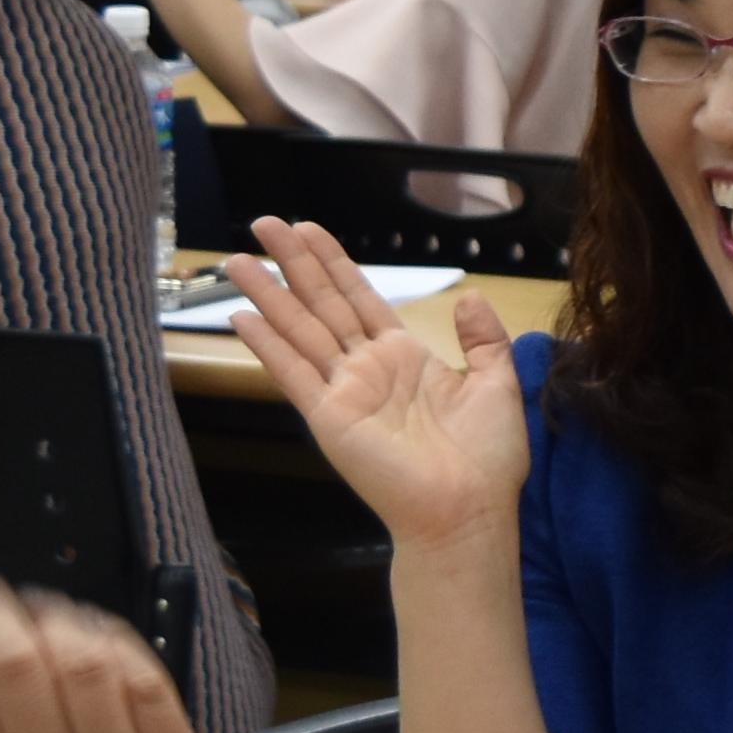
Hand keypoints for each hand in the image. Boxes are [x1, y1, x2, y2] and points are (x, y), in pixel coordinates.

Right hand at [219, 217, 535, 549]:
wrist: (469, 510)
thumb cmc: (487, 457)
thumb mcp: (497, 383)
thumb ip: (483, 339)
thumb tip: (471, 296)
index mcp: (405, 357)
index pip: (360, 298)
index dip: (333, 263)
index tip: (308, 229)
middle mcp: (366, 368)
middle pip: (321, 303)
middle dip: (293, 262)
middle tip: (263, 222)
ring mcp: (343, 391)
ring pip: (299, 329)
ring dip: (267, 293)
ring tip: (235, 259)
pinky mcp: (328, 417)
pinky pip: (292, 373)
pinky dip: (267, 345)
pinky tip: (241, 317)